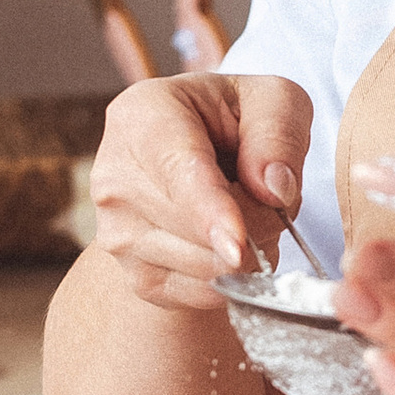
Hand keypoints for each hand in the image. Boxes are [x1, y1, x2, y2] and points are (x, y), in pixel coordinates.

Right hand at [88, 70, 313, 313]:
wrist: (195, 157)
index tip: (237, 245)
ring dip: (247, 251)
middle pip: (197, 228)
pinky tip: (226, 242)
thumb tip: (274, 189)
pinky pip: (200, 294)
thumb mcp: (273, 99)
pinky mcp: (136, 276)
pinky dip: (232, 277)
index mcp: (141, 116)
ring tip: (243, 211)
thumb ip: (279, 133)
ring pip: (204, 267)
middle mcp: (115, 178)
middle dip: (256, 222)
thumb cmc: (234, 121)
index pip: (179, 172)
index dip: (210, 212)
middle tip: (267, 192)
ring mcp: (117, 233)